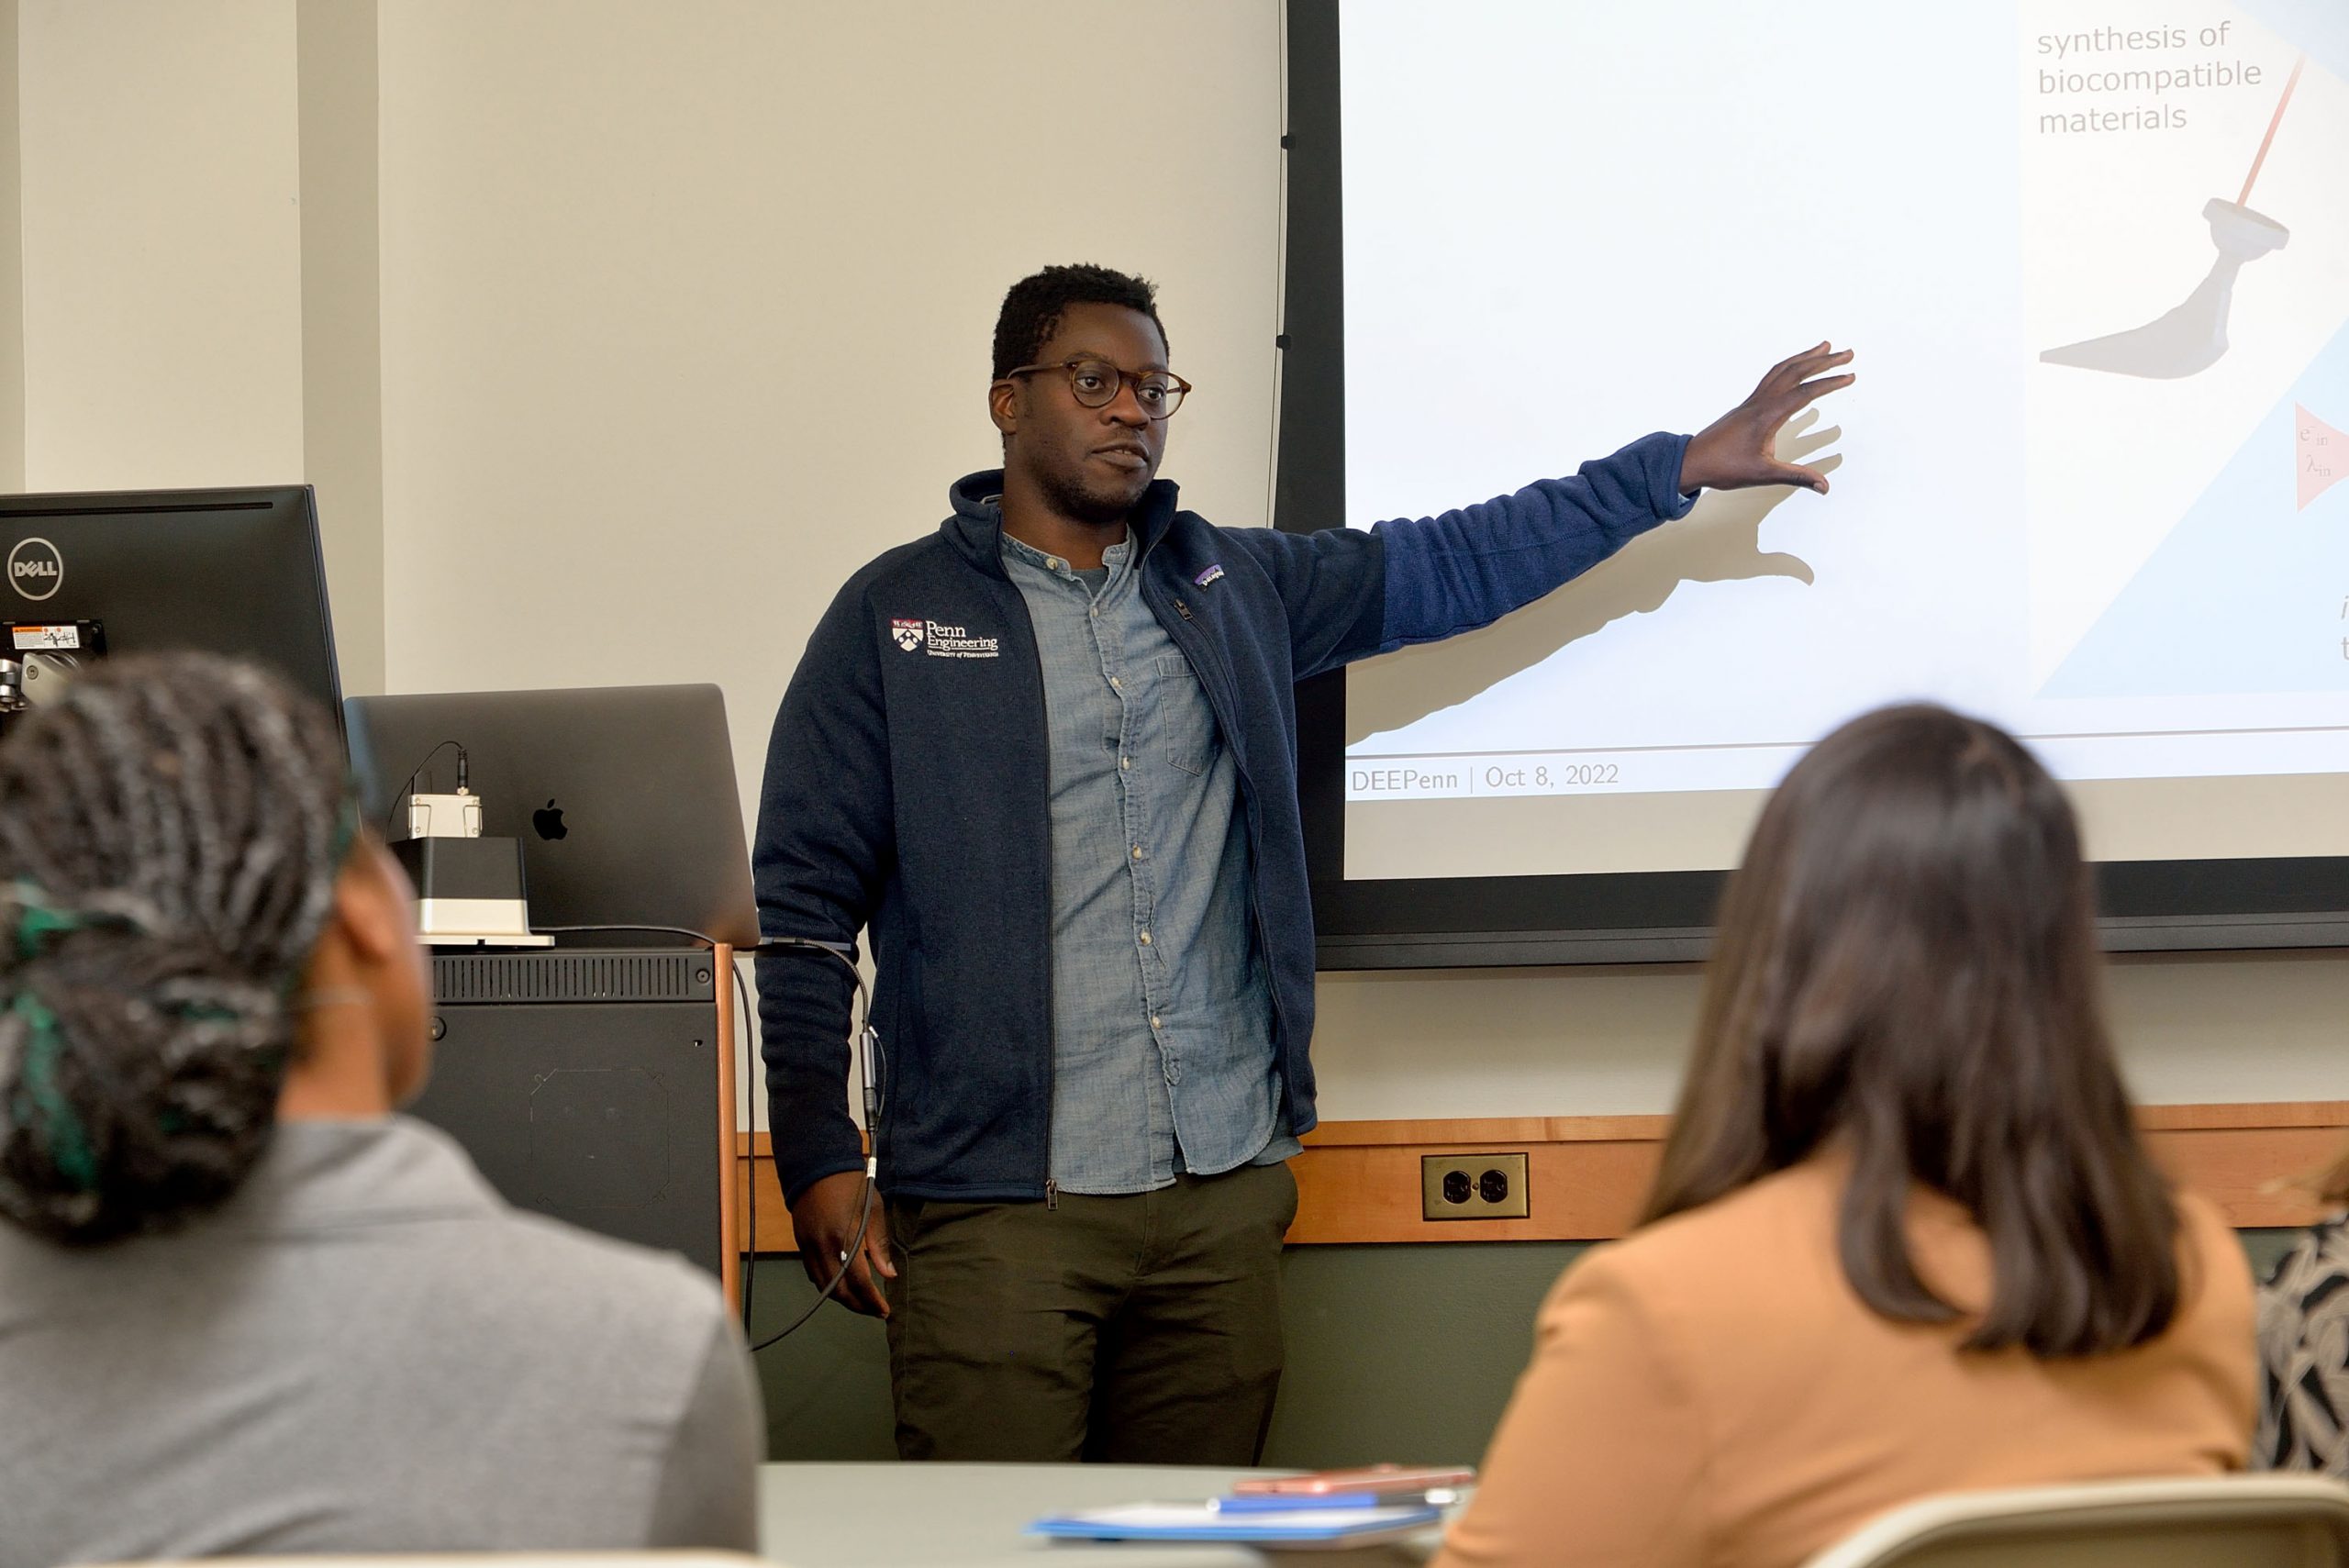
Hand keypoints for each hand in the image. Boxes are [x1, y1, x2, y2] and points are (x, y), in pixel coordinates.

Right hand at [788, 1169, 893, 1317]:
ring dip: (842, 1298)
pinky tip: (841, 1285)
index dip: (871, 1300)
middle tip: (874, 1311)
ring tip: (861, 1302)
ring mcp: (809, 1247)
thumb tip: (888, 1275)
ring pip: (823, 1286)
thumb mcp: (873, 1209)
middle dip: (857, 1306)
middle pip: (837, 1290)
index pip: (858, 1280)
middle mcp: (823, 1247)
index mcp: (844, 1237)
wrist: (817, 1166)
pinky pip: (813, 1274)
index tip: (884, 1311)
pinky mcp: (801, 1244)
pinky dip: (827, 1285)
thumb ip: (879, 1244)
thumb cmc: (852, 1185)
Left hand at [1677, 343, 1855, 495]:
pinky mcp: (1748, 405)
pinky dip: (1788, 367)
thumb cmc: (1724, 468)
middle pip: (1795, 372)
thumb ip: (1796, 477)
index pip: (1804, 393)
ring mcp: (1752, 401)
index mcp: (1767, 416)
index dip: (1829, 383)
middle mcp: (1760, 402)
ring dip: (1805, 358)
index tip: (1850, 376)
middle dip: (1823, 361)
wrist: (1692, 461)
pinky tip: (1796, 370)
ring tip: (1825, 348)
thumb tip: (1824, 486)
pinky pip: (1771, 377)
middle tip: (1848, 353)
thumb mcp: (1763, 474)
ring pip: (1782, 370)